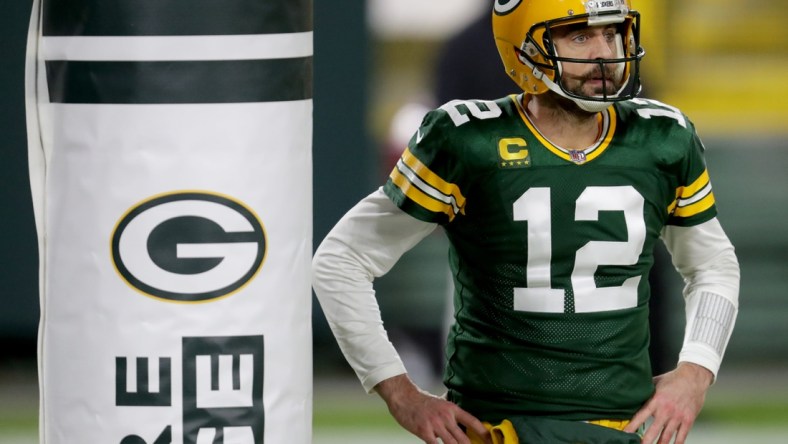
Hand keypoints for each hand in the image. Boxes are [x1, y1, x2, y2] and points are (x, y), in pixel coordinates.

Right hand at [374, 374, 490, 443]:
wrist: (403, 397)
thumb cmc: (421, 401)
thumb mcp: (440, 401)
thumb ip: (450, 409)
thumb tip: (461, 414)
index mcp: (452, 408)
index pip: (472, 421)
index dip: (484, 433)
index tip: (491, 441)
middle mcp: (446, 416)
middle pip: (464, 438)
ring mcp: (435, 424)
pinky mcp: (424, 431)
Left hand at [625, 362, 712, 443]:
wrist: (693, 377)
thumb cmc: (673, 379)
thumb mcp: (656, 383)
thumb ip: (646, 391)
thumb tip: (633, 394)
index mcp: (656, 400)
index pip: (641, 416)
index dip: (632, 426)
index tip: (626, 433)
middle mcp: (666, 410)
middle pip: (653, 430)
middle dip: (645, 440)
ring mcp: (678, 416)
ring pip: (667, 436)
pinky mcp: (688, 420)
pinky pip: (681, 436)